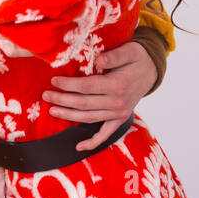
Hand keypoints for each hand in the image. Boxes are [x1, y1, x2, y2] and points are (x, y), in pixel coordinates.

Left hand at [40, 41, 156, 151]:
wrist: (152, 71)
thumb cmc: (138, 58)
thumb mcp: (131, 51)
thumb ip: (115, 55)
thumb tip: (99, 60)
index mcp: (118, 85)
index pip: (86, 87)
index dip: (68, 85)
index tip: (54, 80)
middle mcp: (117, 102)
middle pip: (83, 103)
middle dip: (62, 100)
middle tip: (46, 95)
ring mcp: (118, 113)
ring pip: (88, 117)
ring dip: (69, 116)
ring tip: (52, 110)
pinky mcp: (119, 119)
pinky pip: (105, 134)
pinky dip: (92, 142)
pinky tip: (78, 146)